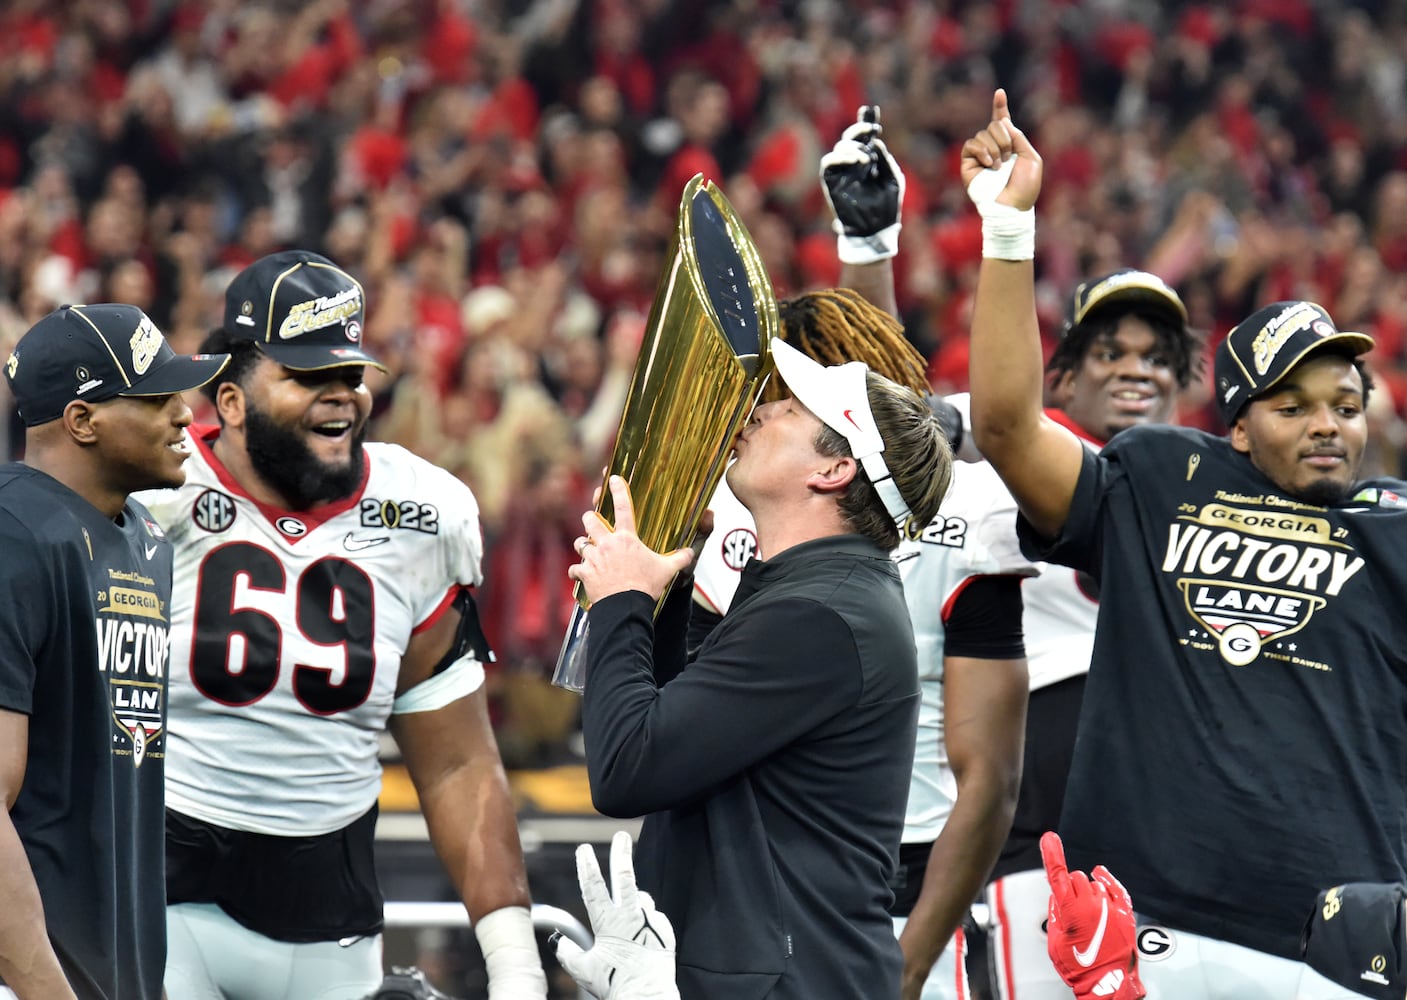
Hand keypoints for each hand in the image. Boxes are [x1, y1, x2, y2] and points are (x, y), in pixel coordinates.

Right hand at [555, 831, 680, 999]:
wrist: (646, 995)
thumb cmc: (614, 983)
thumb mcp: (582, 970)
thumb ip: (567, 952)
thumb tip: (558, 941)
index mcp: (608, 922)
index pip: (593, 888)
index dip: (587, 866)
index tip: (583, 848)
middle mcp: (631, 916)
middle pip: (625, 877)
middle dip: (621, 853)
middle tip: (621, 836)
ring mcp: (650, 920)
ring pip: (641, 900)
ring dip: (634, 905)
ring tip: (630, 932)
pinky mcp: (664, 929)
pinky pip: (653, 918)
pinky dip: (646, 923)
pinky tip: (643, 942)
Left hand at [569, 476, 695, 602]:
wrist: (626, 606)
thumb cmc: (645, 586)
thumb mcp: (666, 570)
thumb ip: (679, 559)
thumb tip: (691, 553)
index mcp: (626, 539)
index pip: (624, 508)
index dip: (619, 490)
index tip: (613, 478)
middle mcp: (607, 544)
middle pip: (590, 520)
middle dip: (589, 518)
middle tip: (592, 520)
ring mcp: (593, 558)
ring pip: (579, 543)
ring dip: (583, 546)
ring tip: (587, 549)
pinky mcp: (585, 573)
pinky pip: (575, 569)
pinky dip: (577, 572)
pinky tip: (580, 575)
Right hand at [820, 105, 904, 263]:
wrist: (875, 229)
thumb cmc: (886, 207)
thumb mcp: (893, 179)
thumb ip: (885, 160)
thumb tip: (875, 143)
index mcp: (869, 163)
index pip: (864, 139)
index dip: (865, 123)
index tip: (871, 110)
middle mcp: (853, 165)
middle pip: (850, 138)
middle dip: (860, 130)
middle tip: (872, 129)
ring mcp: (842, 173)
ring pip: (840, 148)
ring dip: (853, 147)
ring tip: (866, 158)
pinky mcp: (831, 182)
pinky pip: (828, 162)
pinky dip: (841, 156)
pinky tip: (856, 160)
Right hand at [961, 89, 1042, 211]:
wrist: (1011, 206)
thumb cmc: (1025, 187)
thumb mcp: (1031, 157)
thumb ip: (1019, 137)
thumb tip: (1002, 123)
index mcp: (1010, 145)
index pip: (1002, 122)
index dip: (1000, 107)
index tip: (1000, 93)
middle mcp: (994, 148)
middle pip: (994, 125)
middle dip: (1004, 139)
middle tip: (1007, 158)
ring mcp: (980, 155)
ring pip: (983, 134)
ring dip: (995, 148)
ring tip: (998, 167)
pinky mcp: (968, 164)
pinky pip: (971, 145)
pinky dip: (982, 151)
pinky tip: (989, 164)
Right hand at [1041, 832, 1144, 999]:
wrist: (1107, 985)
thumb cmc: (1079, 968)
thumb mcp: (1055, 942)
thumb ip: (1054, 915)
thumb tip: (1056, 898)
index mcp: (1071, 911)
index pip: (1058, 875)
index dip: (1052, 854)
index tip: (1049, 838)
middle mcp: (1091, 904)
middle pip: (1076, 878)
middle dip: (1070, 886)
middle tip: (1069, 906)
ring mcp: (1110, 907)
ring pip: (1093, 884)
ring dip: (1087, 891)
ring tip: (1087, 913)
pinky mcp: (1124, 913)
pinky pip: (1115, 887)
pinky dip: (1106, 880)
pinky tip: (1100, 875)